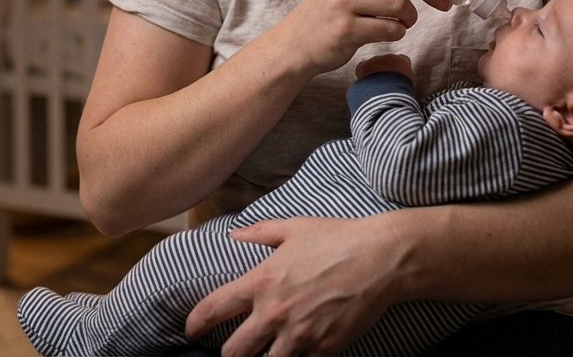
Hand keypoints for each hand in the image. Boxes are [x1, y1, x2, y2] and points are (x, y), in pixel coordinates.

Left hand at [186, 215, 406, 356]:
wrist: (382, 259)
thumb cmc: (338, 238)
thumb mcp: (294, 227)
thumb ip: (259, 232)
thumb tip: (233, 234)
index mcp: (261, 281)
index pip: (211, 309)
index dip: (194, 324)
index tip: (190, 331)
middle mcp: (274, 312)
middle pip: (233, 352)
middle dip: (231, 353)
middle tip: (236, 349)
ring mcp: (299, 335)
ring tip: (267, 353)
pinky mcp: (323, 350)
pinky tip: (299, 353)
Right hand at [275, 0, 451, 75]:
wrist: (297, 42)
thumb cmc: (331, 8)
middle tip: (444, 1)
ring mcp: (342, 2)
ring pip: (399, 4)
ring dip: (411, 16)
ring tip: (405, 20)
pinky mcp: (346, 30)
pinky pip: (391, 29)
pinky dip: (398, 32)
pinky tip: (389, 31)